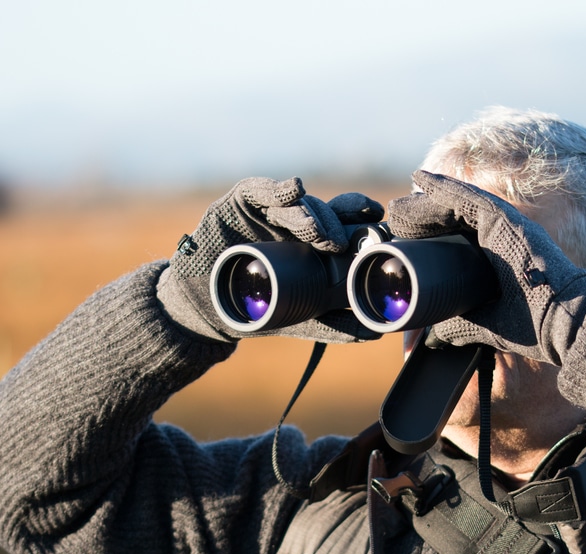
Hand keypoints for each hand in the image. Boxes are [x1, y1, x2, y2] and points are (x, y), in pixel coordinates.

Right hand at [159, 177, 383, 341]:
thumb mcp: (300, 318)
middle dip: (335, 221)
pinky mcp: (241, 201)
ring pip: (296, 203)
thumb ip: (335, 324)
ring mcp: (269, 209)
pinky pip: (261, 190)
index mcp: (315, 242)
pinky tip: (294, 188)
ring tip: (316, 232)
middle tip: (340, 241)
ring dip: (309, 214)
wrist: (208, 307)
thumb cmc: (256, 307)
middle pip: (323, 210)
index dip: (360, 219)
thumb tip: (376, 333)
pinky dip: (278, 189)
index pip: (342, 223)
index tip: (377, 222)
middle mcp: (296, 221)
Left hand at [387, 170, 585, 363]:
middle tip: (396, 219)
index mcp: (501, 257)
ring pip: (458, 204)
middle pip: (456, 218)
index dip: (433, 234)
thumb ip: (461, 324)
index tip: (407, 236)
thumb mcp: (488, 325)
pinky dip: (444, 187)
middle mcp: (504, 236)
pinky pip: (468, 198)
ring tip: (399, 206)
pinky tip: (422, 179)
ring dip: (426, 202)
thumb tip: (434, 335)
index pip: (460, 237)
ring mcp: (507, 225)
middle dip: (423, 215)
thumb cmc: (536, 326)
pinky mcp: (506, 221)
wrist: (565, 324)